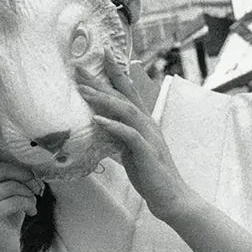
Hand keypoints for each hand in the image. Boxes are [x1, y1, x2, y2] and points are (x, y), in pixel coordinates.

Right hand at [0, 122, 38, 251]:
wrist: (2, 249)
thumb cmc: (6, 215)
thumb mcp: (5, 190)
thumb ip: (6, 173)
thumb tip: (25, 151)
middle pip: (3, 169)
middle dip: (26, 177)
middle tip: (37, 187)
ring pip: (12, 185)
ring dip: (30, 193)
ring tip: (33, 202)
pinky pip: (15, 199)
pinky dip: (30, 204)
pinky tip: (31, 212)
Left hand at [76, 59, 196, 222]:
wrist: (170, 197)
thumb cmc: (149, 174)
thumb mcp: (128, 150)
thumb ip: (117, 135)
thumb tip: (99, 125)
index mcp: (144, 122)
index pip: (129, 91)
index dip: (116, 72)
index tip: (102, 55)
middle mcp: (148, 124)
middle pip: (125, 95)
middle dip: (103, 78)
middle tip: (80, 66)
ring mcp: (149, 136)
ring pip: (126, 110)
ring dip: (104, 99)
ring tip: (83, 90)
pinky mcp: (147, 152)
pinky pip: (129, 135)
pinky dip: (113, 125)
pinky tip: (97, 119)